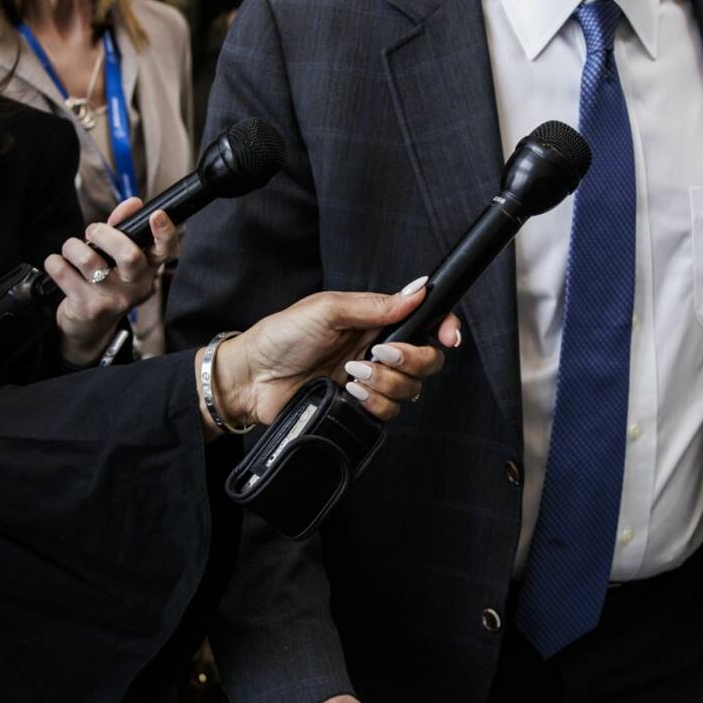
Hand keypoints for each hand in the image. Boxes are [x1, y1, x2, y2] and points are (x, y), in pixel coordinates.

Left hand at [46, 196, 178, 365]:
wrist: (88, 327)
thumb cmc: (105, 283)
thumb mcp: (118, 258)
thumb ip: (124, 228)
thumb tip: (133, 203)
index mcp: (149, 270)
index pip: (166, 251)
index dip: (164, 232)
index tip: (156, 215)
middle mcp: (136, 287)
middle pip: (128, 254)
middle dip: (103, 233)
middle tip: (92, 231)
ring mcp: (114, 300)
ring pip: (89, 260)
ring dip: (73, 247)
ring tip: (72, 250)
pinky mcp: (89, 308)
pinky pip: (64, 272)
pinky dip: (55, 263)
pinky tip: (59, 265)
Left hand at [209, 279, 460, 429]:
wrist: (252, 378)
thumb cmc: (281, 336)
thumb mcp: (327, 310)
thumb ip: (375, 304)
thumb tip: (418, 290)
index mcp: (375, 320)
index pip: (425, 321)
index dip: (445, 327)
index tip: (449, 335)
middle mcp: (379, 350)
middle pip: (427, 359)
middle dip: (411, 360)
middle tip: (379, 355)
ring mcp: (371, 381)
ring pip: (411, 389)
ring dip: (386, 383)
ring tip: (352, 375)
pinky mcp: (360, 407)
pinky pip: (390, 412)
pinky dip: (375, 403)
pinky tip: (350, 393)